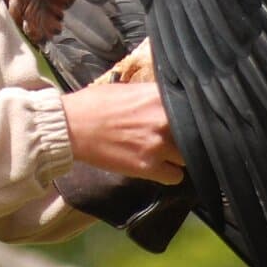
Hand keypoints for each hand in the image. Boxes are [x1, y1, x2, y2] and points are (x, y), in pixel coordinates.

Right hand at [61, 82, 184, 185]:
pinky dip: (170, 173)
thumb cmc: (95, 103)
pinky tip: (160, 166)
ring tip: (166, 153)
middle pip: (194, 132)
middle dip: (186, 135)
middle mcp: (163, 120)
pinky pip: (176, 176)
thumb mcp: (128, 89)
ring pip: (188, 156)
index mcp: (158, 96)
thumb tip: (171, 102)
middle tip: (175, 137)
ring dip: (179, 155)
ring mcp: (157, 145)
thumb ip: (153, 96)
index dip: (192, 114)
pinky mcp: (147, 167)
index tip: (190, 119)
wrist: (72, 126)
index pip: (192, 107)